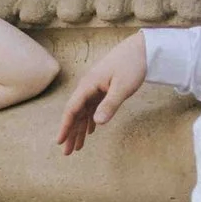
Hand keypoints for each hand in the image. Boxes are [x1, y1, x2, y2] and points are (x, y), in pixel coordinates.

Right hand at [54, 34, 148, 154]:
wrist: (141, 49)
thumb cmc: (131, 65)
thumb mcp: (122, 87)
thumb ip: (110, 105)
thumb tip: (97, 123)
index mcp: (88, 85)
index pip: (72, 109)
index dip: (65, 126)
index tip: (59, 141)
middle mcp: (88, 87)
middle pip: (75, 114)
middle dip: (70, 133)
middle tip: (67, 152)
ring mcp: (95, 88)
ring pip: (83, 113)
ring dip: (80, 130)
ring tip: (77, 147)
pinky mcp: (103, 90)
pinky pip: (92, 109)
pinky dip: (90, 121)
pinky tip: (90, 132)